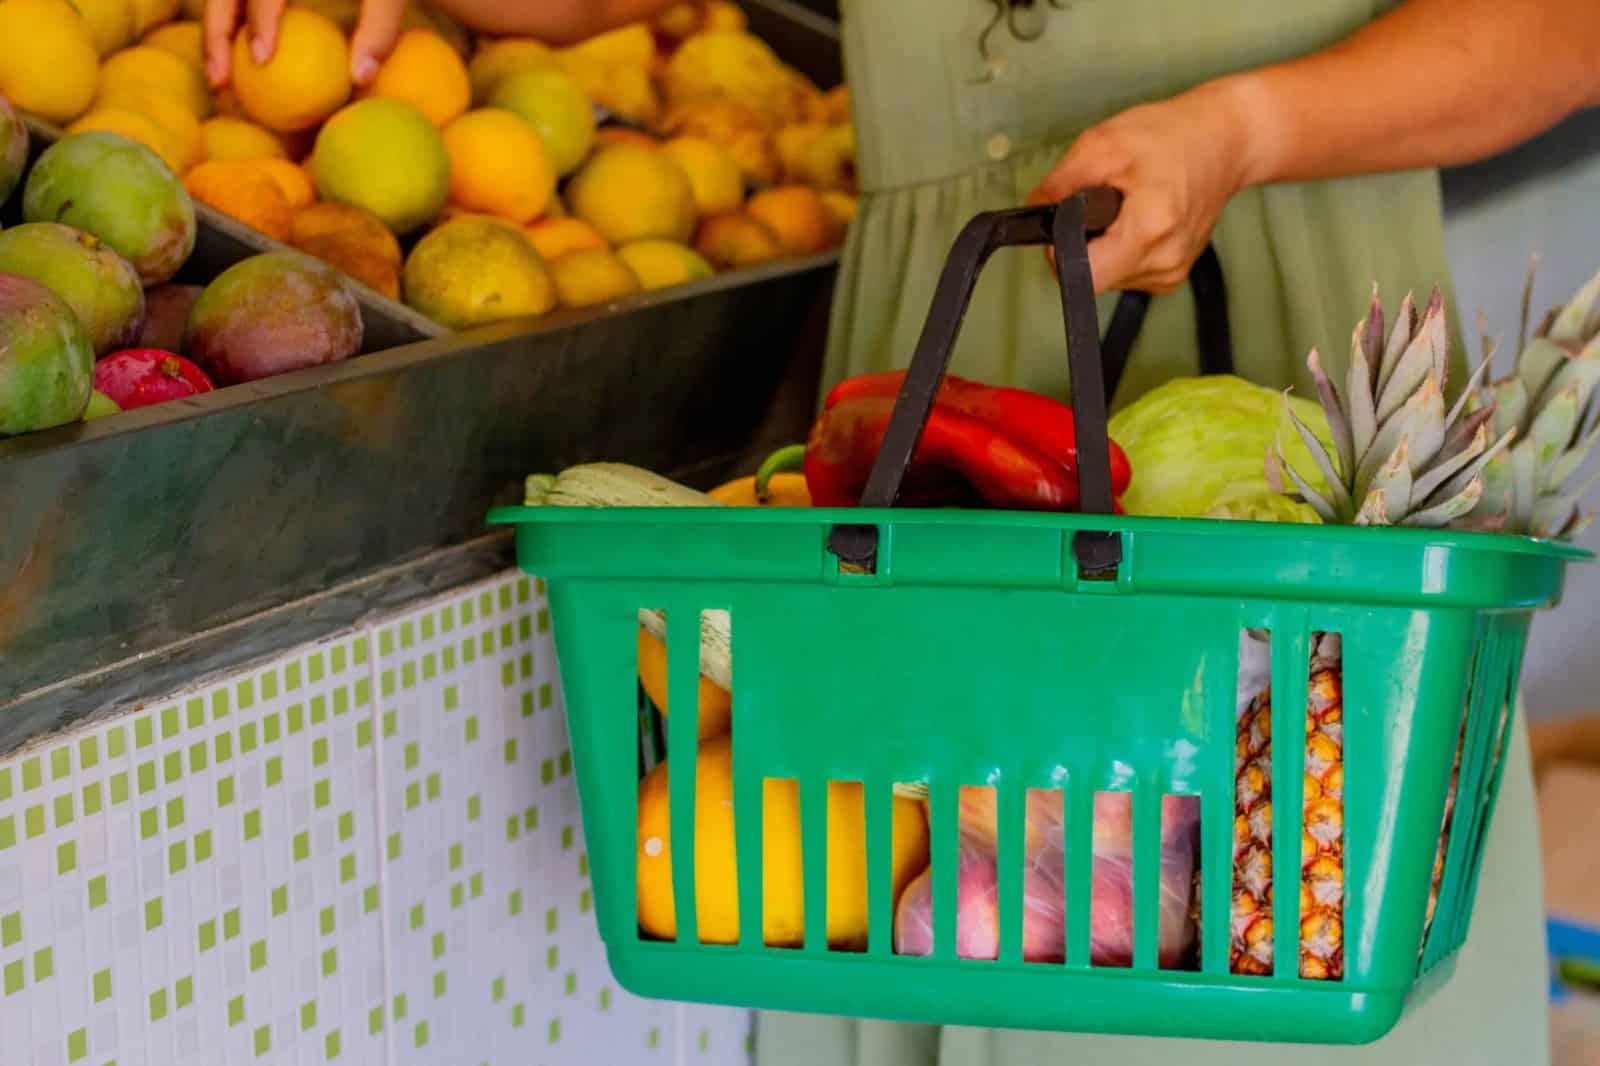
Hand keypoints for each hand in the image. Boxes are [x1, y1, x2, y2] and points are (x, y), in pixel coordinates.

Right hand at [204, 0, 405, 88]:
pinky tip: (235, 66)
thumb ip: (380, 26)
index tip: (262, 58)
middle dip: (215, 33)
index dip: (261, 18)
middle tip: (220, 82)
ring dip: (215, 36)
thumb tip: (360, 78)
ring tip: (219, 82)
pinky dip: (230, 31)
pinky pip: (235, 3)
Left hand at [1027, 81, 1254, 294]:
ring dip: (1105, 243)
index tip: (1070, 222)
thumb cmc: (1170, 135)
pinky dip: (1123, 246)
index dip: (1063, 251)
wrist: (1227, 139)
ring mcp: (1173, 272)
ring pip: (1109, 276)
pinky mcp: (1174, 273)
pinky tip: (1139, 216)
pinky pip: (1128, 271)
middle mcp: (1165, 262)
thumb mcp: (1102, 145)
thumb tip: (1032, 214)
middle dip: (1086, 241)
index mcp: (1148, 232)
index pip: (1083, 277)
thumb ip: (1059, 185)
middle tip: (1103, 201)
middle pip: (1093, 276)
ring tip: (1127, 203)